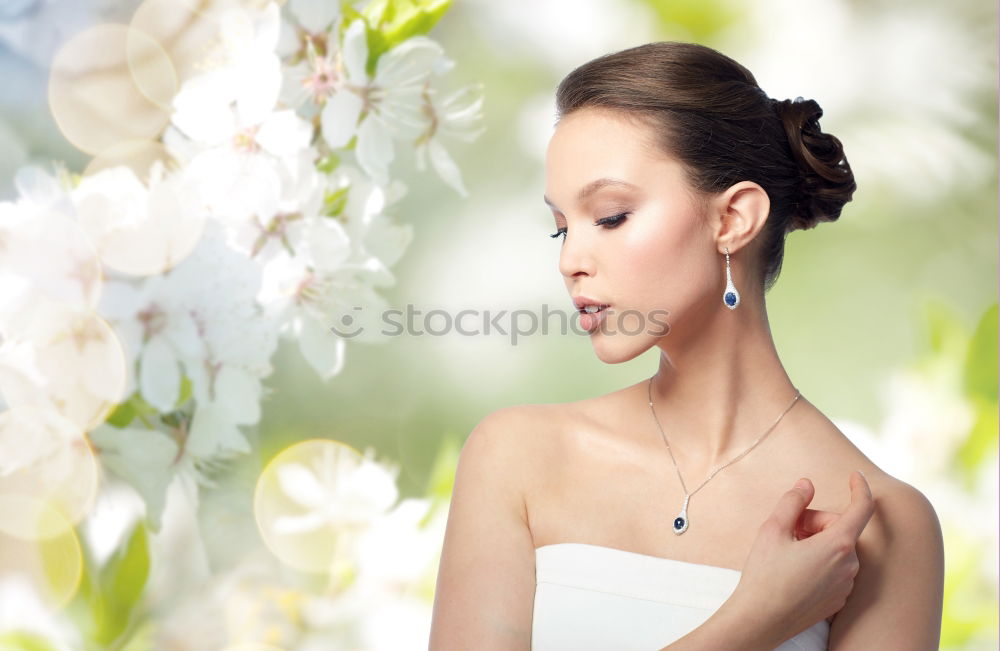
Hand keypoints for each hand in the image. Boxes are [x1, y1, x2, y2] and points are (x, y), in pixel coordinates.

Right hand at [726, 470, 874, 647]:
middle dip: (816, 522)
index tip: (855, 476)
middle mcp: (849, 565)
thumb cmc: (765, 575)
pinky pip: (834, 570)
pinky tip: (794, 572)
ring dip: (817, 543)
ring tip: (788, 554)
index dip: (859, 487)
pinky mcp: (838, 600)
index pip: (862, 508)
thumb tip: (807, 484)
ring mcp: (846, 585)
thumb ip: (793, 502)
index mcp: (838, 544)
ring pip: (837, 549)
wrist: (760, 620)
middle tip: (789, 530)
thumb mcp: (773, 529)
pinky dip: (819, 563)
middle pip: (840, 528)